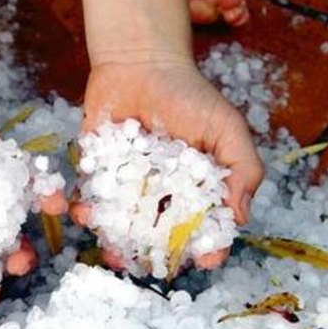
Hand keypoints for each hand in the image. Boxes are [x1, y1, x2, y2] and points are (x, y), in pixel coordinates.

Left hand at [73, 59, 263, 269]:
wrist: (141, 62)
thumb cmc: (188, 94)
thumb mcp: (227, 128)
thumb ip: (242, 168)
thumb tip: (241, 217)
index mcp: (193, 188)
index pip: (202, 225)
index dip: (207, 245)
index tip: (206, 259)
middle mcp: (160, 193)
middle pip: (158, 234)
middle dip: (154, 254)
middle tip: (148, 266)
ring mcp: (127, 186)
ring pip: (122, 224)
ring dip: (116, 241)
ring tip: (113, 253)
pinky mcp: (98, 173)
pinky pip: (91, 198)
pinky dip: (86, 211)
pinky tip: (85, 216)